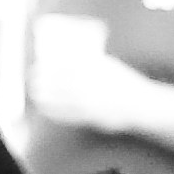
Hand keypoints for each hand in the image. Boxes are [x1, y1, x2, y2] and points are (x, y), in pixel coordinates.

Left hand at [20, 12, 134, 130]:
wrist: (141, 104)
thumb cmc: (124, 82)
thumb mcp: (110, 65)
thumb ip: (91, 61)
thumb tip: (69, 55)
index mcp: (96, 72)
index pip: (65, 68)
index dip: (49, 67)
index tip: (39, 65)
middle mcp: (91, 87)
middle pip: (58, 83)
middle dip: (42, 81)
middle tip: (32, 78)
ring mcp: (89, 103)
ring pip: (60, 100)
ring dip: (44, 96)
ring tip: (35, 93)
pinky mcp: (89, 117)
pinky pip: (66, 115)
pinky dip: (53, 111)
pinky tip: (45, 108)